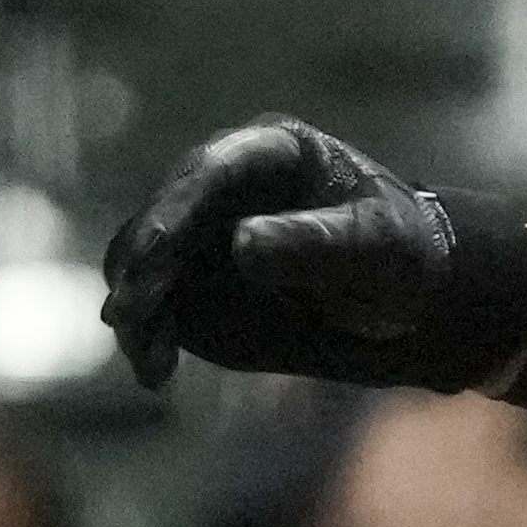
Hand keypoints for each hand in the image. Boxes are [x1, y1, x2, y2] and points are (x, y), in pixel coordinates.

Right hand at [100, 119, 526, 392]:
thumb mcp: (373, 249)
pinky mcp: (192, 282)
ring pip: (141, 263)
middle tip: (129, 313)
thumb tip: (240, 244)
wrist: (397, 304)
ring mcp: (200, 235)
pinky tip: (156, 373)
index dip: (175, 206)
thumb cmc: (397, 257)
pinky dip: (147, 336)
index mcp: (270, 153)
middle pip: (161, 216)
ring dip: (136, 307)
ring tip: (148, 358)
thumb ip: (312, 244)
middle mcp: (221, 187)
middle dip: (141, 266)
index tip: (155, 249)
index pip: (210, 170)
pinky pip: (152, 306)